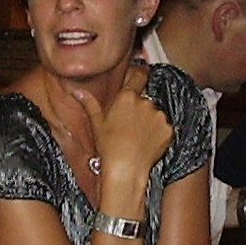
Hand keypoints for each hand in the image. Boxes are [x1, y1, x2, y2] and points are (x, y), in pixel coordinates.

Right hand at [80, 63, 173, 180]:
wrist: (126, 169)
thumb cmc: (109, 147)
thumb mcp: (97, 123)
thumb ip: (89, 103)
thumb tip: (77, 92)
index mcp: (127, 97)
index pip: (139, 76)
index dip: (140, 75)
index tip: (140, 77)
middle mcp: (145, 103)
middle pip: (145, 99)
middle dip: (139, 108)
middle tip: (129, 124)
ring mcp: (158, 116)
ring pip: (155, 113)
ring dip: (149, 121)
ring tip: (137, 136)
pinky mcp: (168, 129)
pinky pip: (164, 127)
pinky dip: (158, 133)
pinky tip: (147, 142)